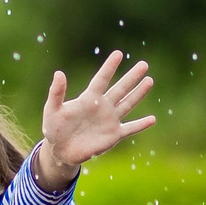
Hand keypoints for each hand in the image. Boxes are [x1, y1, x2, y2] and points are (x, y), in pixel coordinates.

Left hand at [35, 50, 154, 186]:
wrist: (60, 150)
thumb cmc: (54, 128)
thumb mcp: (52, 109)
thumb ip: (56, 92)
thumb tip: (59, 73)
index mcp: (89, 98)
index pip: (102, 79)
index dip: (109, 67)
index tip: (118, 54)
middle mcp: (102, 107)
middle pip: (120, 89)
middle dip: (132, 77)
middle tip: (143, 64)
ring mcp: (109, 121)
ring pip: (128, 104)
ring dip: (139, 93)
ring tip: (149, 80)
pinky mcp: (113, 136)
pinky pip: (130, 129)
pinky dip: (141, 125)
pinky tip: (153, 119)